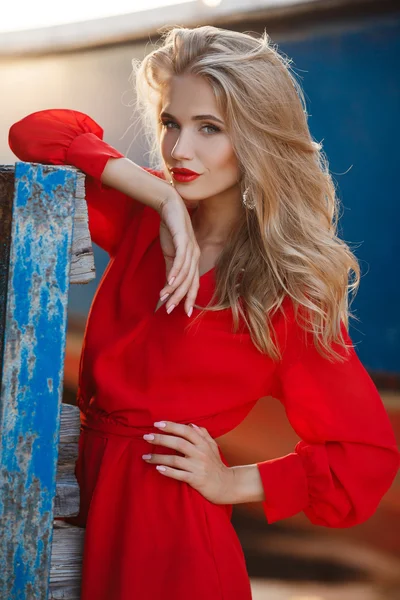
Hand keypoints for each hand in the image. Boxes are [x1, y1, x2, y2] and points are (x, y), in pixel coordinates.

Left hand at [142, 421, 234, 504]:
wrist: (227, 485)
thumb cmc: (217, 465)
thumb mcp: (213, 447)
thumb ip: (203, 434)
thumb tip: (190, 425)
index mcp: (203, 444)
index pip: (186, 431)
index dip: (171, 426)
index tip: (157, 424)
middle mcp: (201, 453)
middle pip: (178, 443)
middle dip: (161, 439)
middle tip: (146, 437)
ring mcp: (198, 467)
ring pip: (175, 460)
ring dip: (158, 457)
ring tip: (145, 457)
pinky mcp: (196, 480)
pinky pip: (179, 475)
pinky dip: (168, 471)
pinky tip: (158, 469)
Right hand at [158, 195, 199, 315]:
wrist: (169, 206)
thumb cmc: (171, 229)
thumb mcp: (170, 253)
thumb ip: (171, 269)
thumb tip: (169, 286)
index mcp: (193, 260)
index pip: (193, 283)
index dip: (189, 298)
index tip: (183, 312)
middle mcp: (195, 256)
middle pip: (190, 282)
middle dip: (180, 298)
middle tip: (170, 310)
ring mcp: (191, 248)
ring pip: (185, 274)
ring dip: (175, 288)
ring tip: (165, 299)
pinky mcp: (184, 240)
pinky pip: (181, 260)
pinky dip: (175, 272)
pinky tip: (169, 282)